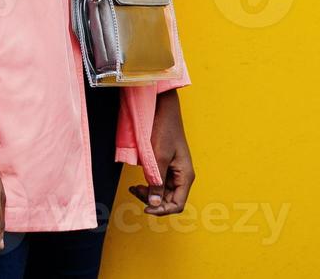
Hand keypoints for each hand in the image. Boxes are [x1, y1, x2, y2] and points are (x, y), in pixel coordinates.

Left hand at [127, 89, 193, 214]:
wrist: (162, 109)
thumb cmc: (165, 130)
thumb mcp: (159, 157)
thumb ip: (156, 181)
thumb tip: (154, 204)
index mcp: (185, 176)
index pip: (177, 204)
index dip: (162, 210)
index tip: (146, 208)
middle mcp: (181, 176)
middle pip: (168, 200)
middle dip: (152, 200)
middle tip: (135, 190)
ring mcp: (173, 171)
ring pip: (161, 193)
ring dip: (148, 193)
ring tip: (134, 187)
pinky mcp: (164, 165)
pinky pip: (157, 182)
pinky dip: (147, 185)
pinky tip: (138, 183)